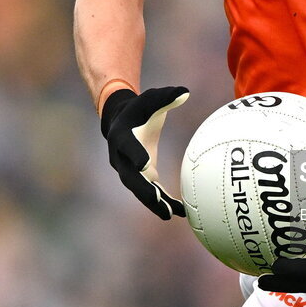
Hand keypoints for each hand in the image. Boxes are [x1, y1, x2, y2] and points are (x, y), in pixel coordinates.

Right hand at [101, 86, 188, 219]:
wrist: (120, 121)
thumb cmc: (139, 108)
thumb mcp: (150, 99)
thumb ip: (167, 96)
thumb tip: (185, 91)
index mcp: (121, 137)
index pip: (127, 147)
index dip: (135, 155)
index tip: (145, 165)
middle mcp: (121, 157)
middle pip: (131, 178)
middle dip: (144, 192)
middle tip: (159, 202)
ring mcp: (128, 170)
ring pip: (139, 190)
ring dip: (154, 203)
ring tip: (172, 215)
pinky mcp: (139, 177)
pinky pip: (150, 191)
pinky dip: (163, 201)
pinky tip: (181, 212)